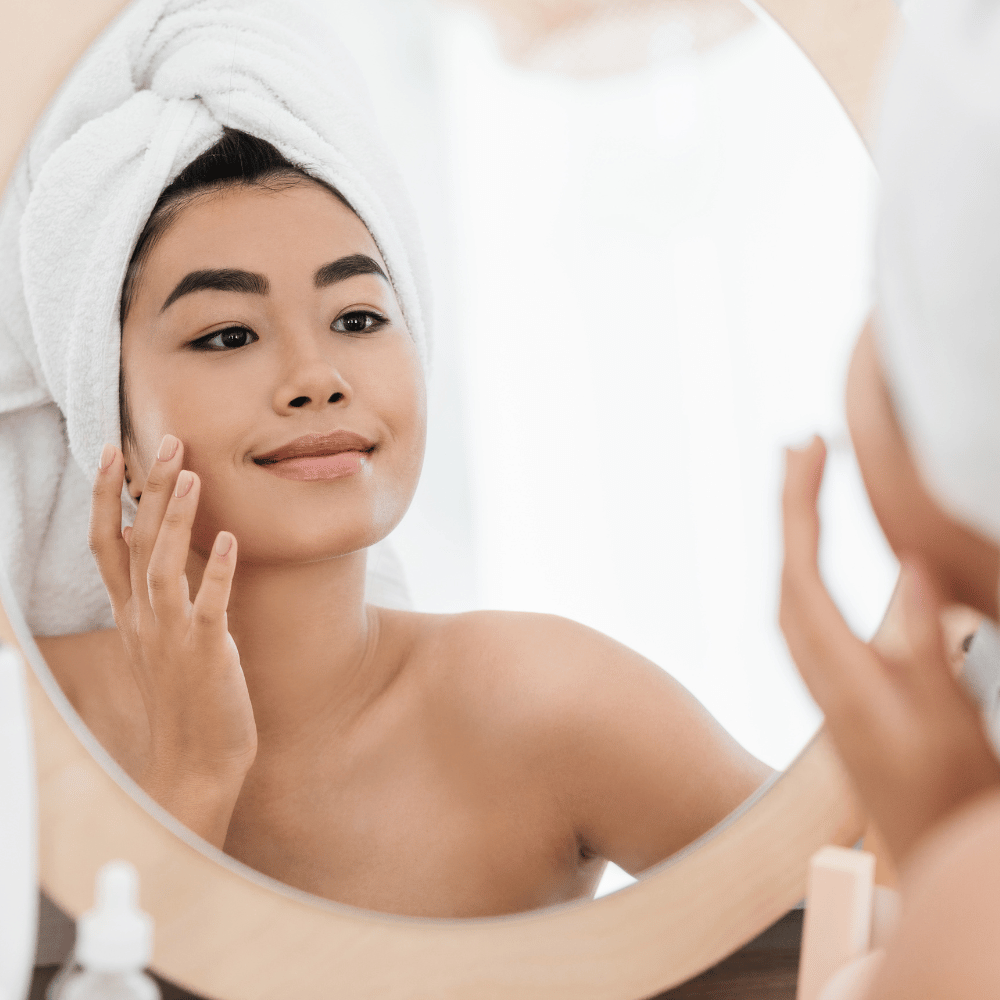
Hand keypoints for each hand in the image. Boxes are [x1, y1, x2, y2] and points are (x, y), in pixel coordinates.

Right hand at [88, 435, 256, 845]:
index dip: (105, 496)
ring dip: (175, 519)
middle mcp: (142, 620)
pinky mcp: (204, 654)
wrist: (194, 765)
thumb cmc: (186, 701)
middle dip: (146, 489)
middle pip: (134, 541)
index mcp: (130, 614)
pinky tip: (227, 539)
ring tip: (191, 475)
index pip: (107, 543)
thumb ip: (162, 600)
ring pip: (160, 566)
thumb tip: (168, 556)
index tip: (112, 451)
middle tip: (166, 442)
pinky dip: (215, 571)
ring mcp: (170, 637)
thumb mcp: (163, 644)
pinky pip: (207, 606)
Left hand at [779, 436, 999, 866]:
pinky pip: (800, 613)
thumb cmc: (950, 791)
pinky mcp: (834, 689)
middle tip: (799, 447)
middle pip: (784, 571)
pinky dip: (802, 568)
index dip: (801, 503)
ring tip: (803, 483)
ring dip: (792, 534)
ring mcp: (821, 681)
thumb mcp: (949, 719)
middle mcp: (816, 671)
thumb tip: (913, 567)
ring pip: (787, 591)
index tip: (810, 447)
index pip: (802, 569)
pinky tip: (810, 559)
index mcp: (839, 671)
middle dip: (789, 505)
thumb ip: (926, 646)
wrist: (931, 854)